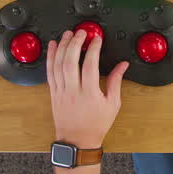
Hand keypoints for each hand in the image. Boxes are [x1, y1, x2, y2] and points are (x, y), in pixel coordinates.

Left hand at [47, 29, 129, 148]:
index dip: (93, 49)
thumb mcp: (112, 104)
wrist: (77, 141)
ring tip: (67, 34)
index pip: (90, 65)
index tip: (97, 39)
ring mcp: (61, 91)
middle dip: (75, 43)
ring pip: (57, 64)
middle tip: (81, 32)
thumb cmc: (96, 124)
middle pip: (70, 61)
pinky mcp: (53, 92)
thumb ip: (116, 82)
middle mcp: (73, 90)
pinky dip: (50, 57)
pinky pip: (50, 72)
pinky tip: (52, 46)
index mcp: (89, 93)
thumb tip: (122, 65)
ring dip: (61, 46)